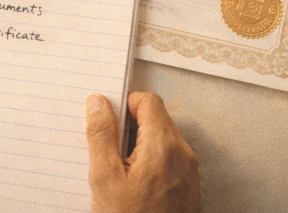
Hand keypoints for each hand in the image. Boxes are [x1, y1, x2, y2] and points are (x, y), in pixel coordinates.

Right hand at [85, 92, 200, 212]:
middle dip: (129, 126)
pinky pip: (169, 158)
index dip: (124, 104)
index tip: (106, 119)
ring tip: (118, 171)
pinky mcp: (188, 186)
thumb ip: (101, 135)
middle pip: (156, 118)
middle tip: (107, 149)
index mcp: (164, 146)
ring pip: (162, 138)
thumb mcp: (105, 178)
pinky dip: (150, 160)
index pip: (147, 101)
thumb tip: (98, 102)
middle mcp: (183, 154)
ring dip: (139, 144)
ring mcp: (189, 171)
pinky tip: (132, 183)